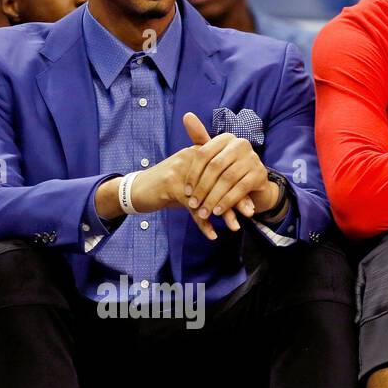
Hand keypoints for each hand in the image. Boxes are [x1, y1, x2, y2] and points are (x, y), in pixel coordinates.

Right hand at [124, 114, 244, 239]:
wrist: (136, 189)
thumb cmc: (164, 187)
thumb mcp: (188, 180)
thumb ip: (207, 182)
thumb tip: (232, 193)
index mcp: (198, 153)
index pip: (224, 169)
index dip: (238, 185)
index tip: (251, 200)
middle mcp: (191, 158)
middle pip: (219, 180)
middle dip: (235, 198)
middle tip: (249, 212)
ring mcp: (181, 171)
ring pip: (208, 194)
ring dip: (223, 212)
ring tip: (235, 226)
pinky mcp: (170, 185)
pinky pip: (192, 207)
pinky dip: (202, 223)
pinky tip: (211, 234)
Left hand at [181, 112, 275, 228]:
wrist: (254, 186)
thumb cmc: (228, 169)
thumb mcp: (213, 156)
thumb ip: (199, 138)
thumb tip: (186, 115)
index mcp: (226, 138)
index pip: (204, 154)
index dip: (193, 174)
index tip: (186, 192)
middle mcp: (241, 144)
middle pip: (215, 167)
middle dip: (202, 189)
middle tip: (193, 205)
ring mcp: (252, 158)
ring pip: (227, 180)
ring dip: (213, 198)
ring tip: (203, 211)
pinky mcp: (260, 174)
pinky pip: (240, 189)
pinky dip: (227, 202)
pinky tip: (217, 212)